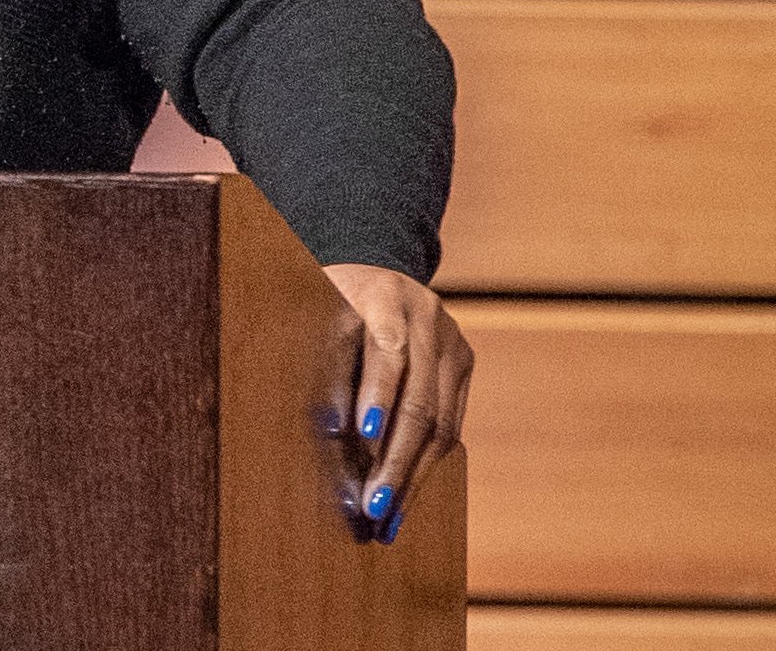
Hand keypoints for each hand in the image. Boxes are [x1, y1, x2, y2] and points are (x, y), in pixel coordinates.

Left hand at [323, 261, 472, 543]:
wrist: (370, 257)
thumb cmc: (325, 292)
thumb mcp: (313, 311)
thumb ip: (322, 361)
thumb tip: (325, 431)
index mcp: (383, 295)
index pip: (387, 350)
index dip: (376, 395)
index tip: (361, 436)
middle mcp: (426, 318)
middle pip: (419, 400)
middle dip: (395, 461)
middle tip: (373, 507)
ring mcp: (451, 341)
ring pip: (441, 422)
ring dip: (413, 476)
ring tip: (389, 519)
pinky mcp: (462, 362)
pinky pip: (449, 423)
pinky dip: (426, 463)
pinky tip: (406, 496)